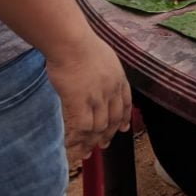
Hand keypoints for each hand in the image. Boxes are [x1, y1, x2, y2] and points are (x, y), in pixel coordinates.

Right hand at [45, 35, 131, 157]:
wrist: (71, 43)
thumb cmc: (81, 44)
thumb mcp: (103, 56)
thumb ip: (104, 70)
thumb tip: (96, 75)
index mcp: (119, 78)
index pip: (126, 103)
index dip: (124, 118)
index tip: (124, 129)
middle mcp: (112, 90)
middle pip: (113, 119)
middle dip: (109, 134)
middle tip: (102, 146)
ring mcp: (97, 98)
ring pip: (99, 127)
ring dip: (92, 141)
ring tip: (84, 152)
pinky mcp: (79, 102)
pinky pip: (81, 127)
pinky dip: (77, 138)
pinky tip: (69, 144)